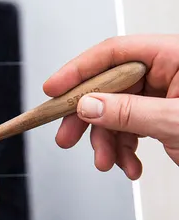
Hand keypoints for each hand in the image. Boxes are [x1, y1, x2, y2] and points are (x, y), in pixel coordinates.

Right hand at [43, 34, 178, 178]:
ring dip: (106, 142)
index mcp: (175, 55)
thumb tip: (88, 105)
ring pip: (115, 113)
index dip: (78, 71)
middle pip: (108, 86)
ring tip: (108, 163)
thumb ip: (128, 111)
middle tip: (66, 138)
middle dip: (86, 117)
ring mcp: (164, 95)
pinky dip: (124, 151)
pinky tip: (129, 166)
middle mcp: (167, 71)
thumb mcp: (176, 120)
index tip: (53, 90)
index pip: (114, 53)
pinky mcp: (162, 117)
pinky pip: (130, 130)